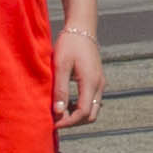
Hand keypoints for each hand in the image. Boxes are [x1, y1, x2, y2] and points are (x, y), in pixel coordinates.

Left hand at [54, 17, 104, 131]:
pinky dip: (80, 107)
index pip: (82, 113)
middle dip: (74, 122)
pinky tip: (67, 102)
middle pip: (91, 115)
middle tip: (56, 119)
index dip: (68, 122)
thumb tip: (58, 112)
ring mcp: (100, 82)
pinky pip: (92, 101)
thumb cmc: (69, 44)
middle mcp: (99, 85)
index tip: (53, 123)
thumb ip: (60, 90)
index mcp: (90, 82)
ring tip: (59, 111)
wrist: (82, 28)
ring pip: (93, 109)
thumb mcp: (60, 65)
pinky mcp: (97, 80)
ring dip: (77, 115)